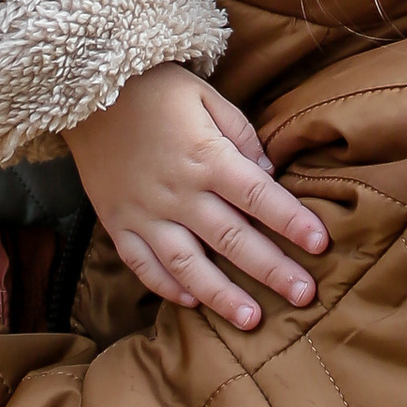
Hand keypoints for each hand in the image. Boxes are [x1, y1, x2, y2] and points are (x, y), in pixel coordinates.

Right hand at [63, 61, 327, 331]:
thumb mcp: (206, 96)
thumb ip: (241, 135)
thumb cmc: (154, 87)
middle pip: (232, 238)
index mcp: (206, 156)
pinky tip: (190, 302)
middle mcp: (178, 191)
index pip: (259, 195)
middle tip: (304, 295)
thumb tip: (268, 175)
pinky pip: (141, 263)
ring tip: (251, 319)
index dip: (292, 221)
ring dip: (221, 295)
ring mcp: (144, 211)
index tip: (321, 244)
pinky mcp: (117, 221)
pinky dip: (165, 286)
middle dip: (271, 270)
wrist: (85, 88)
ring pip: (187, 263)